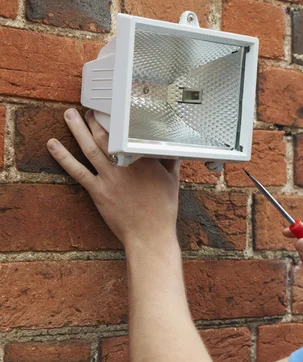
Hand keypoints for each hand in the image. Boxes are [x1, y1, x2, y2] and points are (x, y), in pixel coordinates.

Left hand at [46, 109, 180, 247]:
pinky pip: (77, 171)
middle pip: (106, 135)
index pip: (129, 132)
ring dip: (77, 129)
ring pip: (90, 147)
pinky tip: (53, 145)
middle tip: (89, 110)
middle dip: (95, 120)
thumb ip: (170, 161)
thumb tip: (171, 149)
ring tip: (69, 115)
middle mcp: (125, 164)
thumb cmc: (163, 210)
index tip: (113, 110)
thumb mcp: (172, 181)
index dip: (119, 118)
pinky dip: (63, 157)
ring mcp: (109, 177)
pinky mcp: (98, 191)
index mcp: (144, 159)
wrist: (150, 234)